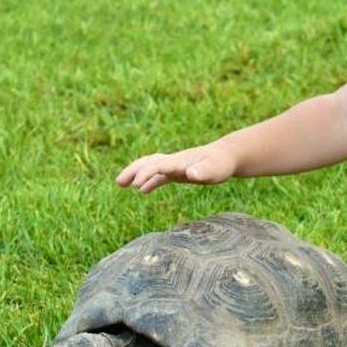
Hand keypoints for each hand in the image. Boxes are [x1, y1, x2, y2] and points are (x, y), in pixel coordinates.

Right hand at [114, 143, 237, 192]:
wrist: (227, 156)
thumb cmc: (221, 164)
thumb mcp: (215, 169)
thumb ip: (202, 171)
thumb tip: (192, 173)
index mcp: (180, 161)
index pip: (158, 165)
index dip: (147, 174)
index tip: (137, 185)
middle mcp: (174, 161)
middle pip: (148, 163)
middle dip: (133, 171)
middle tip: (119, 182)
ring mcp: (175, 165)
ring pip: (150, 167)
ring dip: (136, 174)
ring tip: (120, 183)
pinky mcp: (178, 171)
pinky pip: (160, 175)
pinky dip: (150, 181)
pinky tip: (143, 191)